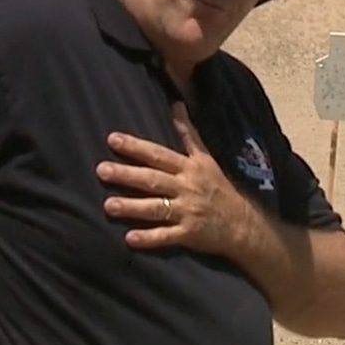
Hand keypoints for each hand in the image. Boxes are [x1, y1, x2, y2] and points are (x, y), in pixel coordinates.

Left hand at [97, 102, 251, 255]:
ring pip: (156, 208)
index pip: (158, 154)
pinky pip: (166, 236)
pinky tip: (129, 239)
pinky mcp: (189, 234)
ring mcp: (188, 212)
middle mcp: (187, 187)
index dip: (136, 147)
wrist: (243, 224)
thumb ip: (188, 134)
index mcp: (189, 167)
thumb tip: (177, 105)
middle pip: (153, 179)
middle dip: (127, 175)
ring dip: (132, 207)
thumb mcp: (206, 158)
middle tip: (101, 171)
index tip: (112, 139)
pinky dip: (149, 238)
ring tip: (108, 206)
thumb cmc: (218, 188)